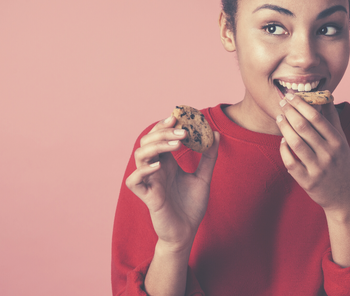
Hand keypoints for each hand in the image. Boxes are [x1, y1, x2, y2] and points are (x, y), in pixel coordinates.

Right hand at [126, 115, 219, 250]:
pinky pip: (134, 181)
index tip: (179, 117)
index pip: (159, 136)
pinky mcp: (147, 197)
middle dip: (163, 132)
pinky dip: (144, 171)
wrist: (187, 232)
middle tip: (183, 132)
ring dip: (156, 146)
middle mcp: (156, 169)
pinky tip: (159, 166)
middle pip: (148, 141)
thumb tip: (215, 133)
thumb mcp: (204, 177)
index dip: (165, 125)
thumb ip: (208, 157)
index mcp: (166, 162)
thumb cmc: (192, 205)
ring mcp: (149, 182)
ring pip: (140, 156)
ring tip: (176, 144)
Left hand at [276, 95, 349, 212]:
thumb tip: (326, 96)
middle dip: (290, 112)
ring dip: (284, 127)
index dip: (301, 104)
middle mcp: (329, 154)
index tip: (291, 95)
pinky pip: (290, 162)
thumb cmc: (342, 164)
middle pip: (304, 127)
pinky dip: (284, 149)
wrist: (346, 198)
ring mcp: (318, 168)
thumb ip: (333, 120)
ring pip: (295, 143)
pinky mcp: (308, 181)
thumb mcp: (342, 141)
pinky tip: (283, 141)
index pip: (317, 117)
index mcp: (338, 141)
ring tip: (279, 118)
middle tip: (281, 103)